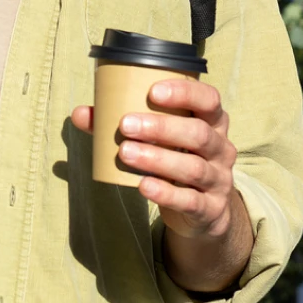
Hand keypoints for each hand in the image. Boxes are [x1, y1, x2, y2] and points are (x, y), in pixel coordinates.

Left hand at [71, 77, 251, 292]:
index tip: (153, 91)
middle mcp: (221, 149)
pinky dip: (165, 193)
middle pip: (199, 134)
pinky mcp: (210, 209)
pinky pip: (190, 200)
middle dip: (161, 127)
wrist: (202, 211)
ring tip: (126, 153)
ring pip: (193, 167)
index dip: (185, 93)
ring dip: (157, 159)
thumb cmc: (176, 160)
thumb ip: (123, 124)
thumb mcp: (159, 140)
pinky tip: (143, 185)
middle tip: (125, 125)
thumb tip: (81, 114)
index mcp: (212, 122)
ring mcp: (219, 180)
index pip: (209, 100)